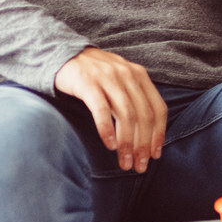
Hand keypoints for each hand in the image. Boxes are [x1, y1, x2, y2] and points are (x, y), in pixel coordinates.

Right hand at [54, 47, 166, 172]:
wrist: (62, 55)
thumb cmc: (93, 75)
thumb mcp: (120, 81)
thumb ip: (134, 99)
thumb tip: (146, 134)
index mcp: (140, 76)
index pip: (158, 108)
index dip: (159, 134)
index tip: (155, 155)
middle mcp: (128, 75)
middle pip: (143, 115)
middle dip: (144, 144)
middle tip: (139, 166)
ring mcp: (108, 78)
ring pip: (125, 114)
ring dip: (127, 142)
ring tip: (125, 162)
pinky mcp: (88, 83)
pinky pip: (101, 109)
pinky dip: (107, 129)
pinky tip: (109, 146)